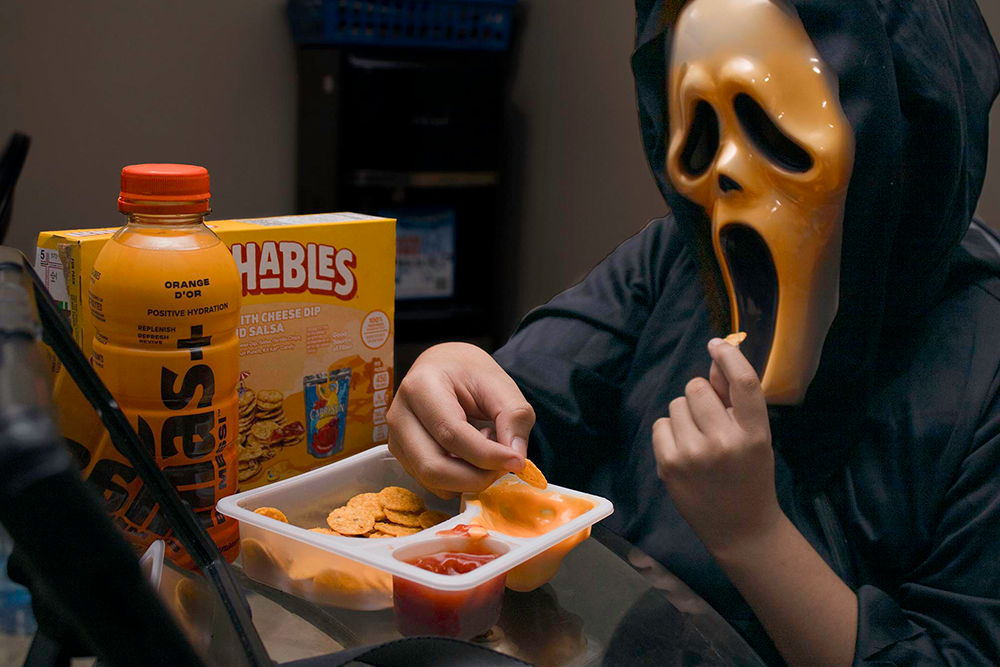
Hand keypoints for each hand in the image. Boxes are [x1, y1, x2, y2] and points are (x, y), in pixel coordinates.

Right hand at [387, 342, 533, 496]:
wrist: (444, 368)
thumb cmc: (471, 374)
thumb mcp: (501, 385)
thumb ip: (514, 417)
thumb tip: (516, 460)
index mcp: (420, 386)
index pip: (451, 433)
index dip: (486, 454)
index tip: (517, 462)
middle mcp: (399, 414)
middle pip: (433, 466)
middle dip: (476, 477)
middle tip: (504, 465)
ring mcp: (394, 438)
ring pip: (430, 481)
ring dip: (468, 478)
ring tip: (486, 450)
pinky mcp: (400, 456)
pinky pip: (430, 483)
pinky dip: (458, 481)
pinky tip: (470, 456)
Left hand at [652, 338, 781, 555]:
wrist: (740, 529)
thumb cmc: (749, 475)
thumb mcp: (755, 437)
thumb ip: (736, 399)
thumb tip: (716, 357)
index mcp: (755, 434)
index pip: (743, 383)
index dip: (729, 357)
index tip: (717, 344)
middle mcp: (724, 442)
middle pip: (697, 387)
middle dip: (702, 396)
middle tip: (712, 420)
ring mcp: (693, 455)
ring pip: (676, 404)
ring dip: (685, 415)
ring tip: (700, 440)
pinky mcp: (668, 465)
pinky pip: (660, 424)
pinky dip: (670, 432)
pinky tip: (685, 452)